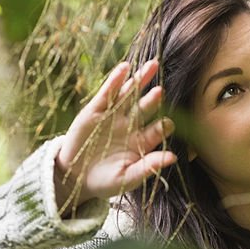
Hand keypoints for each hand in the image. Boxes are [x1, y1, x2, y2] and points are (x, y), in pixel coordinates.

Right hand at [53, 58, 176, 215]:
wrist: (76, 178)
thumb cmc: (106, 182)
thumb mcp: (127, 178)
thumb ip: (148, 168)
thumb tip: (173, 157)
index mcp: (141, 142)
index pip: (157, 130)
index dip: (163, 126)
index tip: (169, 124)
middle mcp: (130, 126)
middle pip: (145, 108)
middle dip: (154, 98)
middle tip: (162, 89)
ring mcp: (113, 116)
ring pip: (128, 95)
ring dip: (139, 81)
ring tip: (152, 66)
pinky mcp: (95, 111)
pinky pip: (107, 93)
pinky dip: (115, 81)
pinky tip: (124, 68)